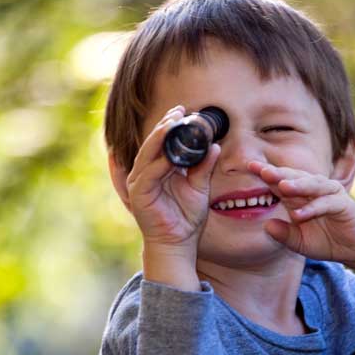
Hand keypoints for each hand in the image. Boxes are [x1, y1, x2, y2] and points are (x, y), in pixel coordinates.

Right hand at [125, 105, 220, 260]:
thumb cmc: (186, 218)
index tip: (185, 111)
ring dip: (159, 137)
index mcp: (159, 169)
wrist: (178, 244)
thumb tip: (215, 146)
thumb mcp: (199, 188)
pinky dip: (159, 163)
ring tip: (171, 123)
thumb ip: (204, 167)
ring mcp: (140, 183)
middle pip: (153, 143)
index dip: (171, 125)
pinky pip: (149, 174)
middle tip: (178, 111)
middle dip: (165, 125)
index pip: (162, 142)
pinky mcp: (139, 194)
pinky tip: (169, 154)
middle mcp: (146, 172)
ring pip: (148, 154)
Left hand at [247, 161, 354, 265]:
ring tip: (282, 186)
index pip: (279, 180)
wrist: (353, 249)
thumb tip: (267, 227)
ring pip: (312, 185)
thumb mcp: (299, 242)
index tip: (249, 166)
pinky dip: (313, 208)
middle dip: (278, 174)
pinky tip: (299, 214)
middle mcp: (313, 190)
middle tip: (263, 171)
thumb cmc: (324, 241)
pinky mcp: (343, 204)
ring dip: (297, 184)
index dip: (266, 173)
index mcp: (298, 195)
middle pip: (294, 177)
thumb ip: (284, 235)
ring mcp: (329, 194)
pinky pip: (326, 203)